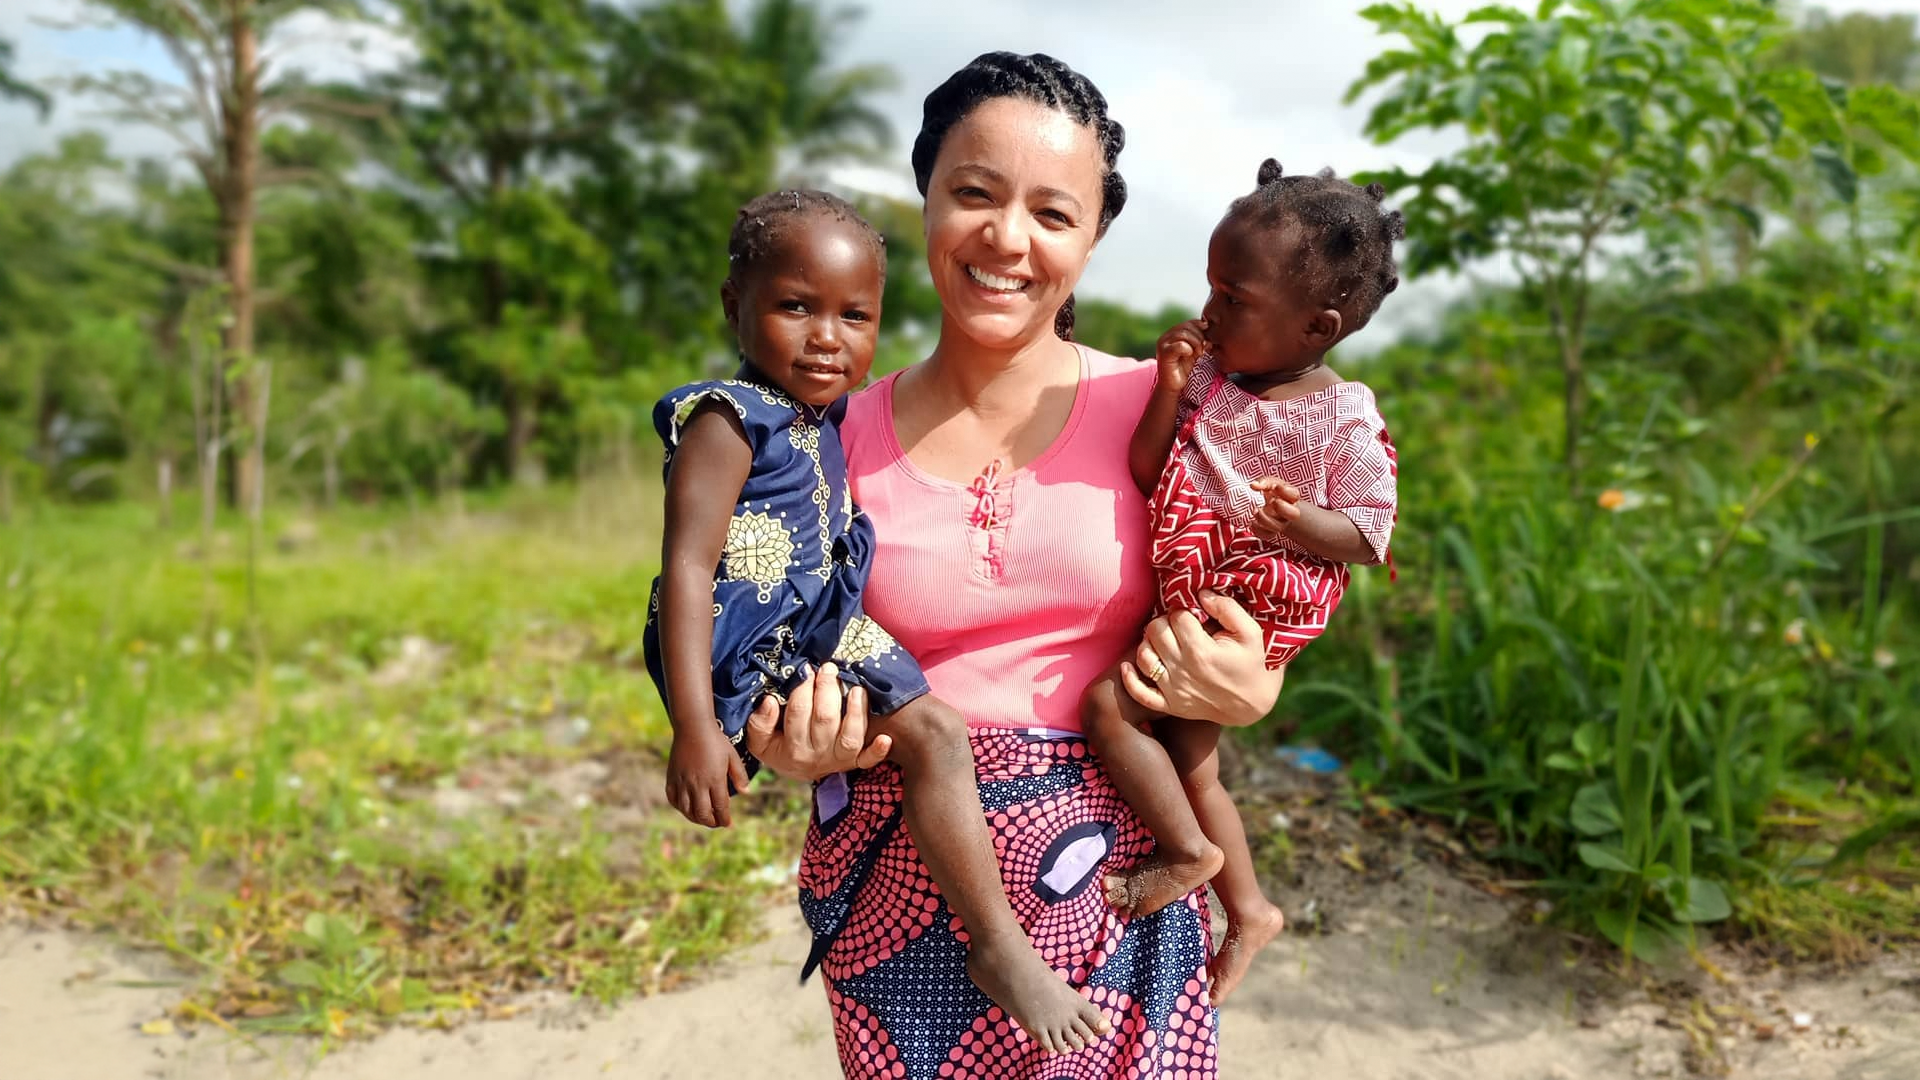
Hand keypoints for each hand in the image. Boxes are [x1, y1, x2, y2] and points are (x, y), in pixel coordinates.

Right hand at [666, 727, 749, 828]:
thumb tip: (746, 793)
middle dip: (711, 822)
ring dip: (696, 818)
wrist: (693, 726)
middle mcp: (697, 784)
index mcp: (714, 779)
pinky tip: (687, 807)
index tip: (728, 823)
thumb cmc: (715, 741)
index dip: (724, 819)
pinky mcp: (671, 778)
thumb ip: (739, 776)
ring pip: (687, 810)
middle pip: (702, 814)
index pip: (720, 808)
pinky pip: (673, 800)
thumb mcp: (732, 756)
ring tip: (703, 817)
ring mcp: (682, 782)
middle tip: (716, 822)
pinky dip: (680, 808)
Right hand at [744, 663, 893, 781]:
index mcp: (792, 749)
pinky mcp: (854, 762)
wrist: (795, 768)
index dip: (802, 689)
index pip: (798, 713)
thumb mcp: (759, 739)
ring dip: (855, 712)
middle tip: (828, 669)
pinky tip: (885, 738)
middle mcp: (817, 756)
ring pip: (850, 737)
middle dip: (827, 690)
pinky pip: (868, 760)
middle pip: (825, 720)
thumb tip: (769, 701)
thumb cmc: (778, 744)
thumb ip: (759, 723)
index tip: (805, 670)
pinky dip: (878, 751)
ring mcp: (838, 760)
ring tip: (856, 689)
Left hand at [1120, 590, 1283, 725]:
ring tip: (1164, 641)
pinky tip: (1128, 665)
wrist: (1252, 703)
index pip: (1177, 616)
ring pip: (1143, 655)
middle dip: (1166, 622)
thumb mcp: (1250, 632)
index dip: (1185, 610)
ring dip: (1149, 643)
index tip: (1194, 615)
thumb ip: (1227, 608)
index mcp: (1202, 651)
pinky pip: (1139, 693)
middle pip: (1155, 631)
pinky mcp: (1169, 705)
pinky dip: (1130, 678)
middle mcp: (1183, 670)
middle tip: (1179, 626)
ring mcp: (1173, 690)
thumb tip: (1201, 594)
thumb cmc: (1251, 663)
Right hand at [1154, 318, 1208, 395]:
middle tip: (1203, 349)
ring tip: (1199, 353)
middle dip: (1199, 336)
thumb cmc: (1184, 368)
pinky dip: (1188, 350)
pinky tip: (1189, 356)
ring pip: (1184, 334)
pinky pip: (1180, 345)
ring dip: (1195, 343)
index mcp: (1172, 333)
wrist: (1173, 385)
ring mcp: (1163, 344)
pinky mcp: (1164, 353)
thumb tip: (1207, 326)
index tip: (1207, 341)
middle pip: (1187, 326)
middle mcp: (1166, 336)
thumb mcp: (1194, 350)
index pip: (1190, 323)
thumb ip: (1198, 338)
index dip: (1201, 329)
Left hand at [1249, 476, 1302, 537]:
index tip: (1274, 487)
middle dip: (1282, 508)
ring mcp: (1281, 523)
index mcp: (1292, 498)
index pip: (1294, 495)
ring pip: (1278, 527)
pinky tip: (1252, 522)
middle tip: (1271, 502)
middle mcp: (1289, 512)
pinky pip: (1267, 535)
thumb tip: (1254, 485)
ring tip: (1255, 510)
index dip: (1285, 491)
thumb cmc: (1274, 493)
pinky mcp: (1271, 532)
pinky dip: (1258, 530)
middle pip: (1294, 514)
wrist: (1274, 506)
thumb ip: (1265, 481)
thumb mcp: (1272, 483)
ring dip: (1264, 519)